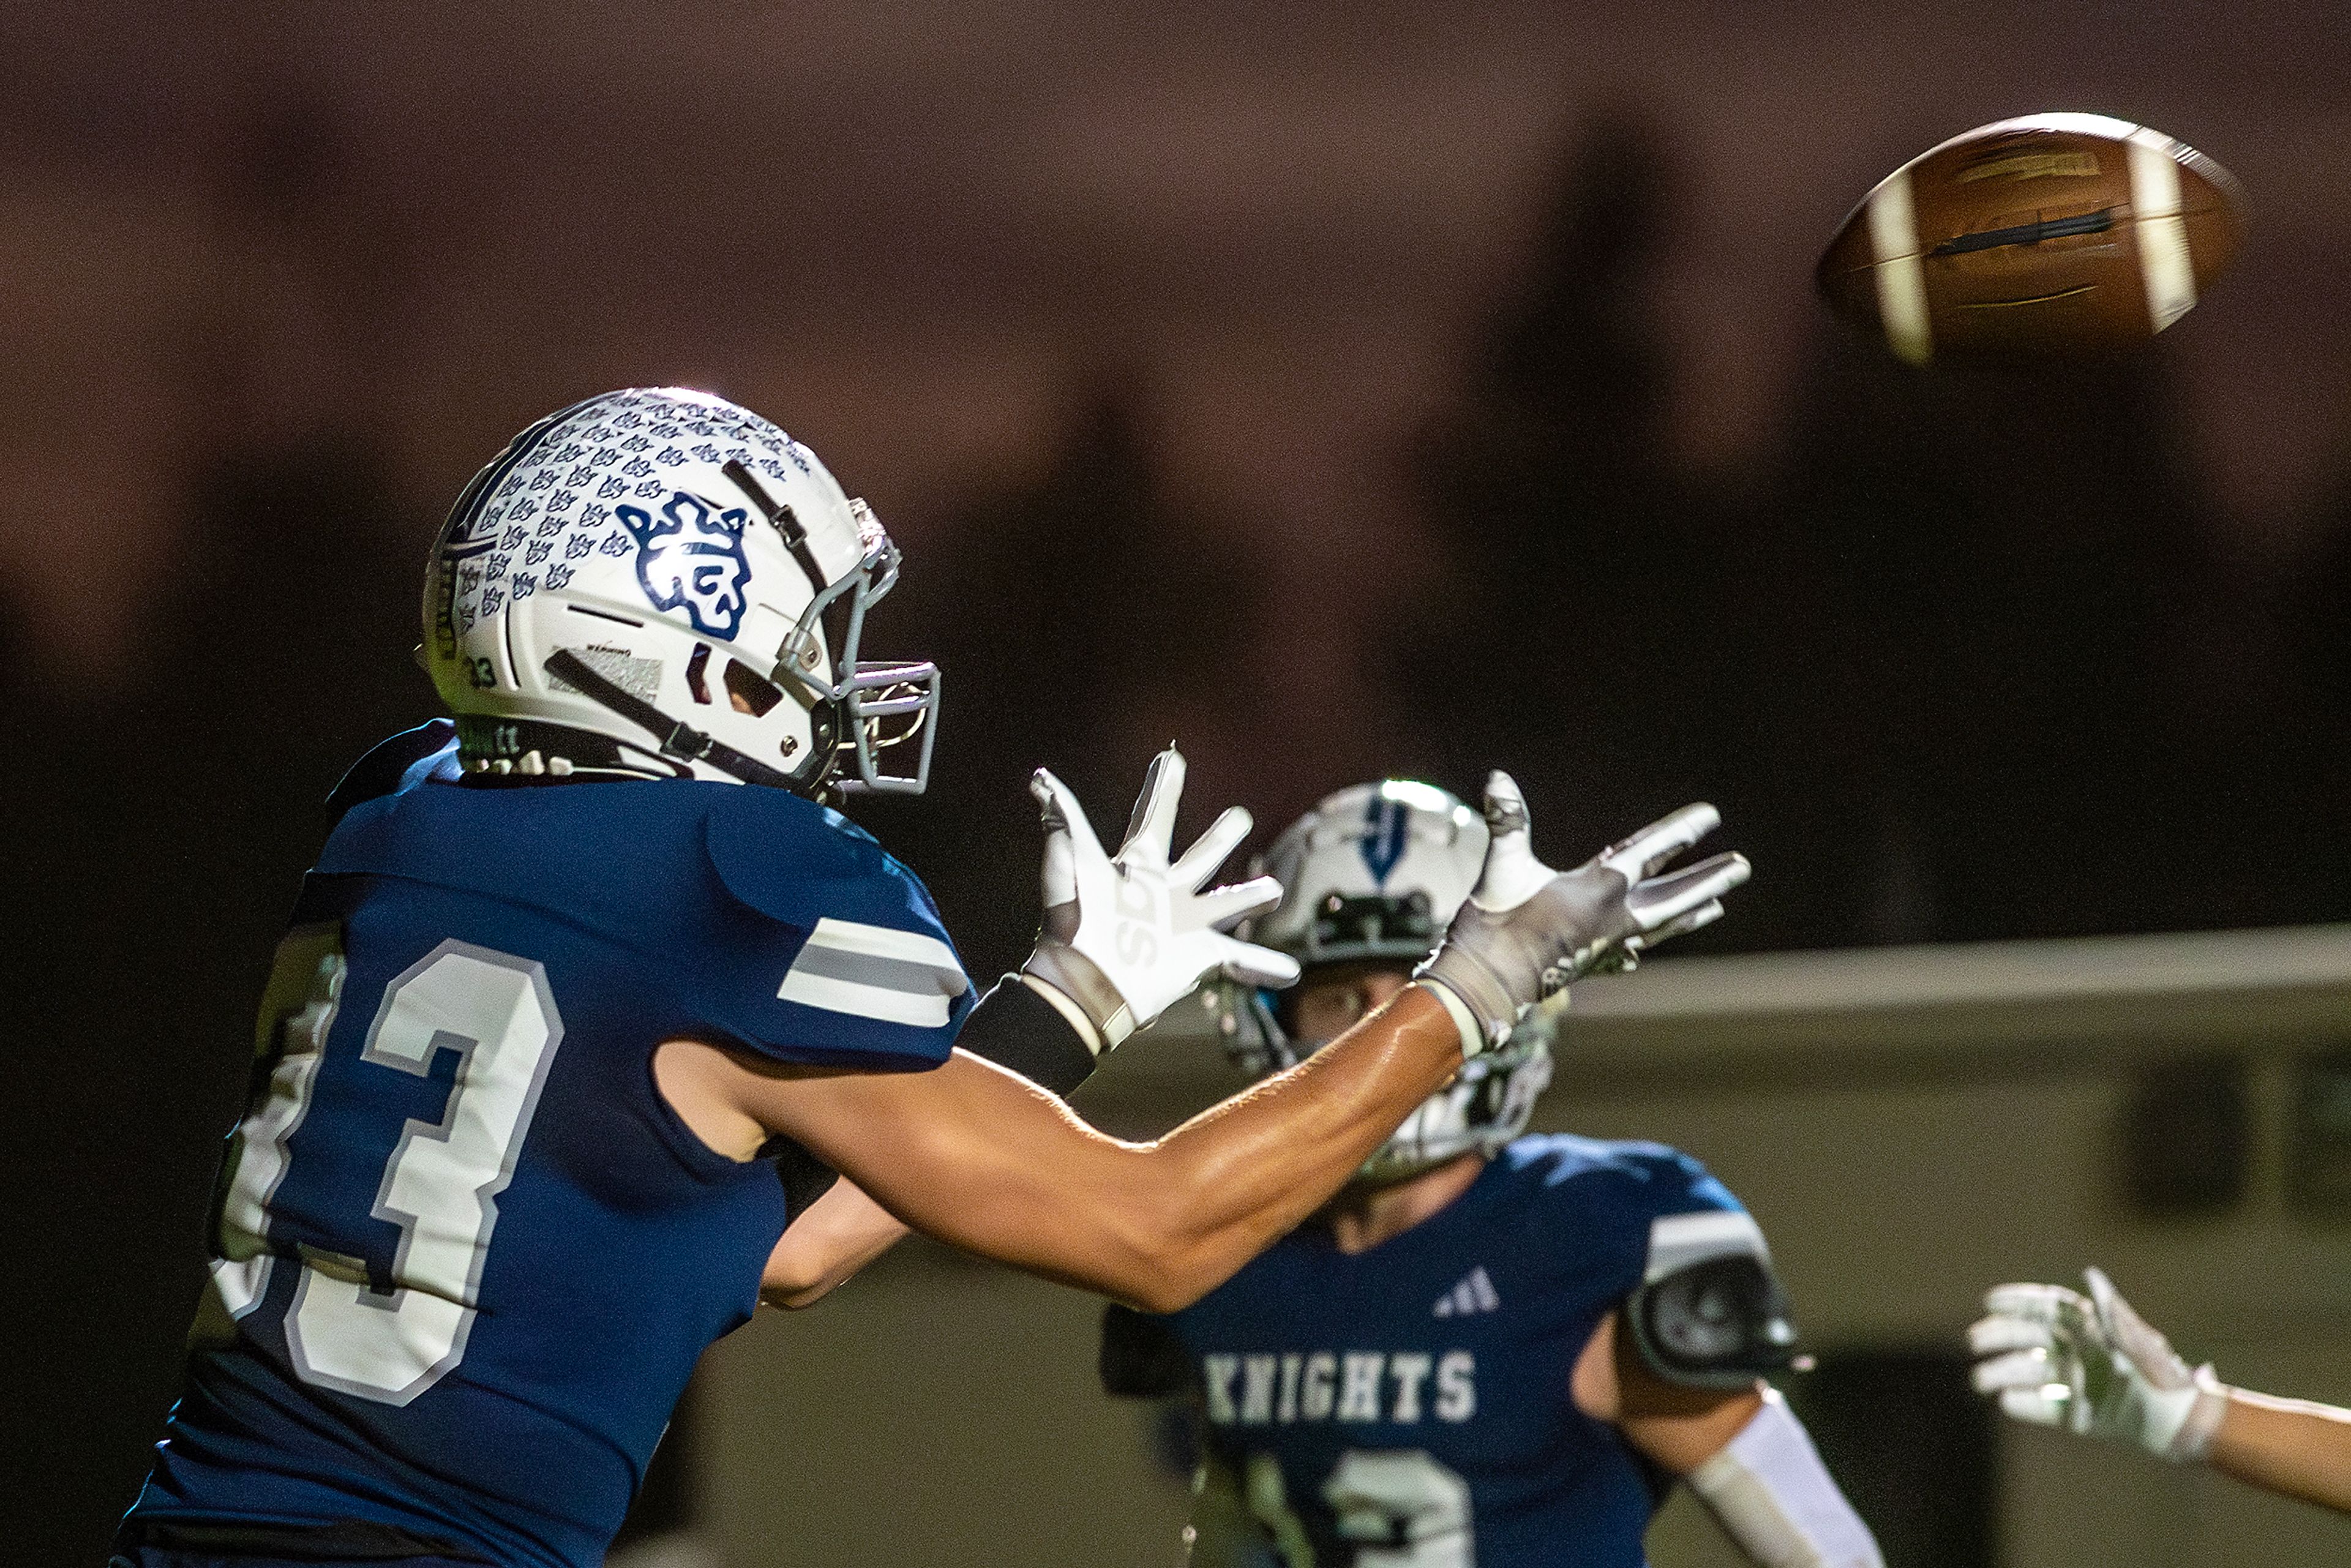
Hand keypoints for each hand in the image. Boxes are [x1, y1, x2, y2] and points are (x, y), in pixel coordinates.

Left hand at [1021, 749, 1299, 1050]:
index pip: (1154, 816)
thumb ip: (1063, 819)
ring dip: (1251, 897)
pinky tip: (1290, 972)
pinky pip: (1239, 960)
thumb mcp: (1071, 864)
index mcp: (1137, 865)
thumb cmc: (1075, 922)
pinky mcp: (1198, 956)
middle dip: (1221, 838)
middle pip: (1200, 857)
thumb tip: (1040, 778)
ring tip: (1275, 888)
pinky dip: (1264, 965)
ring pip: (1226, 904)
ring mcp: (1184, 925)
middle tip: (1240, 816)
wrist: (1085, 982)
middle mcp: (1164, 892)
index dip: (1162, 788)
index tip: (1171, 758)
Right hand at [1414, 774, 1747, 1052]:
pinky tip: (1637, 955)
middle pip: (1673, 896)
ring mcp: (1606, 946)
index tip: (1711, 816)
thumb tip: (1497, 777)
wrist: (1485, 985)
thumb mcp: (1504, 865)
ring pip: (1660, 926)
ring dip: (1689, 913)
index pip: (1649, 852)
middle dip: (1709, 879)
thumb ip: (1507, 820)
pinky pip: (1627, 954)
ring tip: (1717, 907)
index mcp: (1599, 890)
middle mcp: (1614, 919)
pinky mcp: (1589, 965)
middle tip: (1742, 867)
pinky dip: (1639, 948)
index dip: (1680, 831)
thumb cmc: (1496, 921)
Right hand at [1969, 1267, 2228, 1460]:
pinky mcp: (2080, 1413)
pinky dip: (2025, 1404)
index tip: (1989, 1301)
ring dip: (2004, 1373)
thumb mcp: (2133, 1342)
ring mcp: (2078, 1382)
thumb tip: (2090, 1274)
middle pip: (2030, 1338)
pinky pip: (2046, 1406)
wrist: (2181, 1423)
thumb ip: (2110, 1311)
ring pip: (2031, 1372)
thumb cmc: (2159, 1377)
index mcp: (2092, 1328)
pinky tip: (2005, 1402)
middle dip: (2000, 1338)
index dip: (2018, 1302)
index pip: (2047, 1308)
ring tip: (1979, 1381)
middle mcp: (2080, 1351)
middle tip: (1974, 1342)